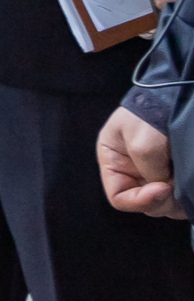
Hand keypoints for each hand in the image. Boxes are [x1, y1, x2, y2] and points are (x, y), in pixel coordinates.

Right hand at [99, 104, 186, 219]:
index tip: (162, 188)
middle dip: (161, 201)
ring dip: (174, 200)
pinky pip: (176, 193)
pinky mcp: (171, 173)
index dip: (139, 201)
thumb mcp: (143, 143)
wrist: (174, 97)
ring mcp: (153, 173)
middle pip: (143, 204)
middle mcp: (132, 172)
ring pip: (162, 202)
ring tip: (184, 186)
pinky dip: (183, 194)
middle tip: (176, 186)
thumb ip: (149, 172)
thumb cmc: (149, 116)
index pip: (118, 197)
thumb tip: (163, 189)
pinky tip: (188, 186)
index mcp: (114, 163)